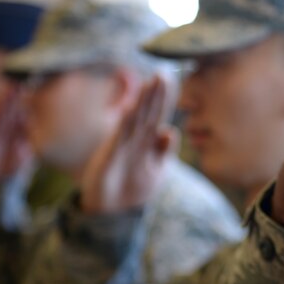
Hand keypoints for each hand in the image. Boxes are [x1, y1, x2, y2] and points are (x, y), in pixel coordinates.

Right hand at [79, 76, 176, 213]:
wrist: (111, 211)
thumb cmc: (133, 188)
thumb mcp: (156, 170)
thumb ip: (165, 152)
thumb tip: (171, 131)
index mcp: (146, 141)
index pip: (157, 115)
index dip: (165, 98)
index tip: (174, 78)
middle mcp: (134, 138)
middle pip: (148, 111)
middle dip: (156, 93)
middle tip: (165, 72)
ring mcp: (122, 145)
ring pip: (135, 118)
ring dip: (144, 100)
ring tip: (152, 81)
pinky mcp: (110, 155)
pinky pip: (119, 137)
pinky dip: (126, 123)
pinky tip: (133, 108)